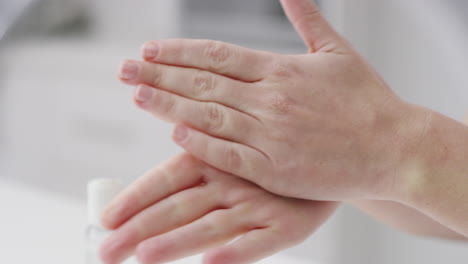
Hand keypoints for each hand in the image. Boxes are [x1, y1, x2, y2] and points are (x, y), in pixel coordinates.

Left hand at [100, 153, 337, 263]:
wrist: (329, 156)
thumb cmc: (269, 162)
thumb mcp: (232, 152)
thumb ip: (196, 167)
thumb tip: (147, 188)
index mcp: (215, 157)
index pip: (167, 177)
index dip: (135, 197)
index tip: (105, 219)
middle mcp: (234, 180)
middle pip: (180, 206)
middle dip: (140, 229)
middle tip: (107, 252)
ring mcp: (260, 204)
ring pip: (212, 226)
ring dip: (178, 243)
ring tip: (144, 258)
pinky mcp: (289, 226)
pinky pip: (259, 245)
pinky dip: (234, 255)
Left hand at [118, 0, 423, 200]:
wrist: (394, 147)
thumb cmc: (369, 101)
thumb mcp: (338, 50)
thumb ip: (307, 19)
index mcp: (281, 70)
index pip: (217, 55)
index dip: (179, 52)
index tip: (149, 50)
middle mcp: (270, 99)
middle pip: (204, 82)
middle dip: (160, 74)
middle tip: (125, 69)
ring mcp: (271, 134)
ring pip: (209, 115)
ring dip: (169, 104)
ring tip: (137, 94)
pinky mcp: (276, 168)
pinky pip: (230, 154)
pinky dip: (201, 143)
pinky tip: (174, 133)